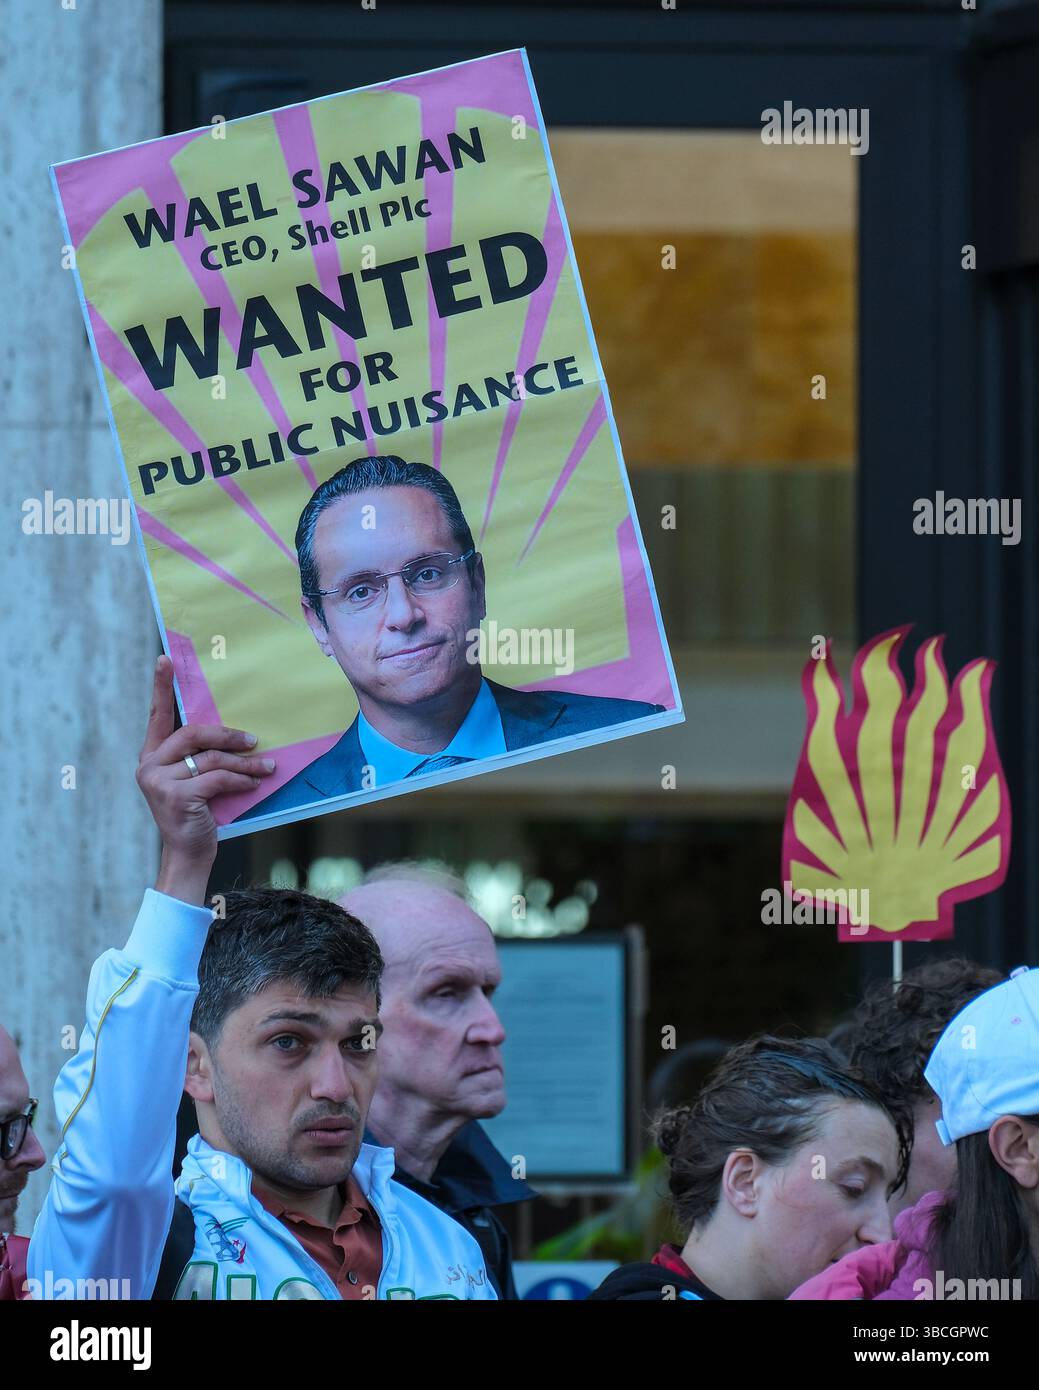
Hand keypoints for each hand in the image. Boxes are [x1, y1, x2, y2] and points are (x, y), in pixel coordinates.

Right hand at [136, 656, 275, 903]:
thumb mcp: (195, 780)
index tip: (165, 659)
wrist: (189, 855)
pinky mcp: (176, 796)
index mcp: (152, 756)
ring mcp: (159, 781)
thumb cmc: (197, 814)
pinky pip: (218, 777)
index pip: (157, 716)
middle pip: (193, 733)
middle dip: (229, 735)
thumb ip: (200, 756)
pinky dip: (242, 779)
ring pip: (211, 758)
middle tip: (254, 740)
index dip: (162, 687)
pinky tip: (255, 783)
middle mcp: (149, 765)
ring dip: (245, 763)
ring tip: (267, 767)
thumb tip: (235, 733)